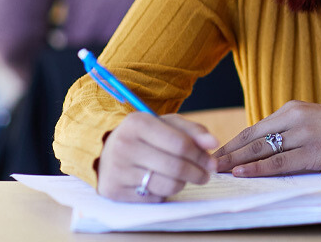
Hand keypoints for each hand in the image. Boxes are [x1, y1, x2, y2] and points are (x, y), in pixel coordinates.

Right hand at [97, 112, 218, 201]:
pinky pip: (153, 198)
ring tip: (185, 178)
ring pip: (166, 185)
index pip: (180, 144)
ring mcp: (116, 170)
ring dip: (183, 184)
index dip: (201, 156)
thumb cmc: (145, 136)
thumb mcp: (167, 124)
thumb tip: (213, 143)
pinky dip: (164, 192)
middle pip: (175, 167)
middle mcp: (123, 145)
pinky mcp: (113, 191)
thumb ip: (193, 131)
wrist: (107, 151)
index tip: (212, 163)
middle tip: (205, 175)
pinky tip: (162, 182)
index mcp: (137, 123)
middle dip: (197, 173)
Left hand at [213, 101, 320, 176]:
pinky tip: (243, 172)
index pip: (253, 128)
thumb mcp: (308, 119)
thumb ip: (284, 128)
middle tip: (208, 164)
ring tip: (219, 170)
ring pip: (262, 149)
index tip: (214, 153)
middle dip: (228, 153)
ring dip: (237, 161)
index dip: (232, 142)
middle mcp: (294, 118)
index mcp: (291, 109)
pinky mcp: (313, 152)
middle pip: (253, 138)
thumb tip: (255, 146)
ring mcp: (304, 135)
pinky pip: (280, 162)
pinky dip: (258, 168)